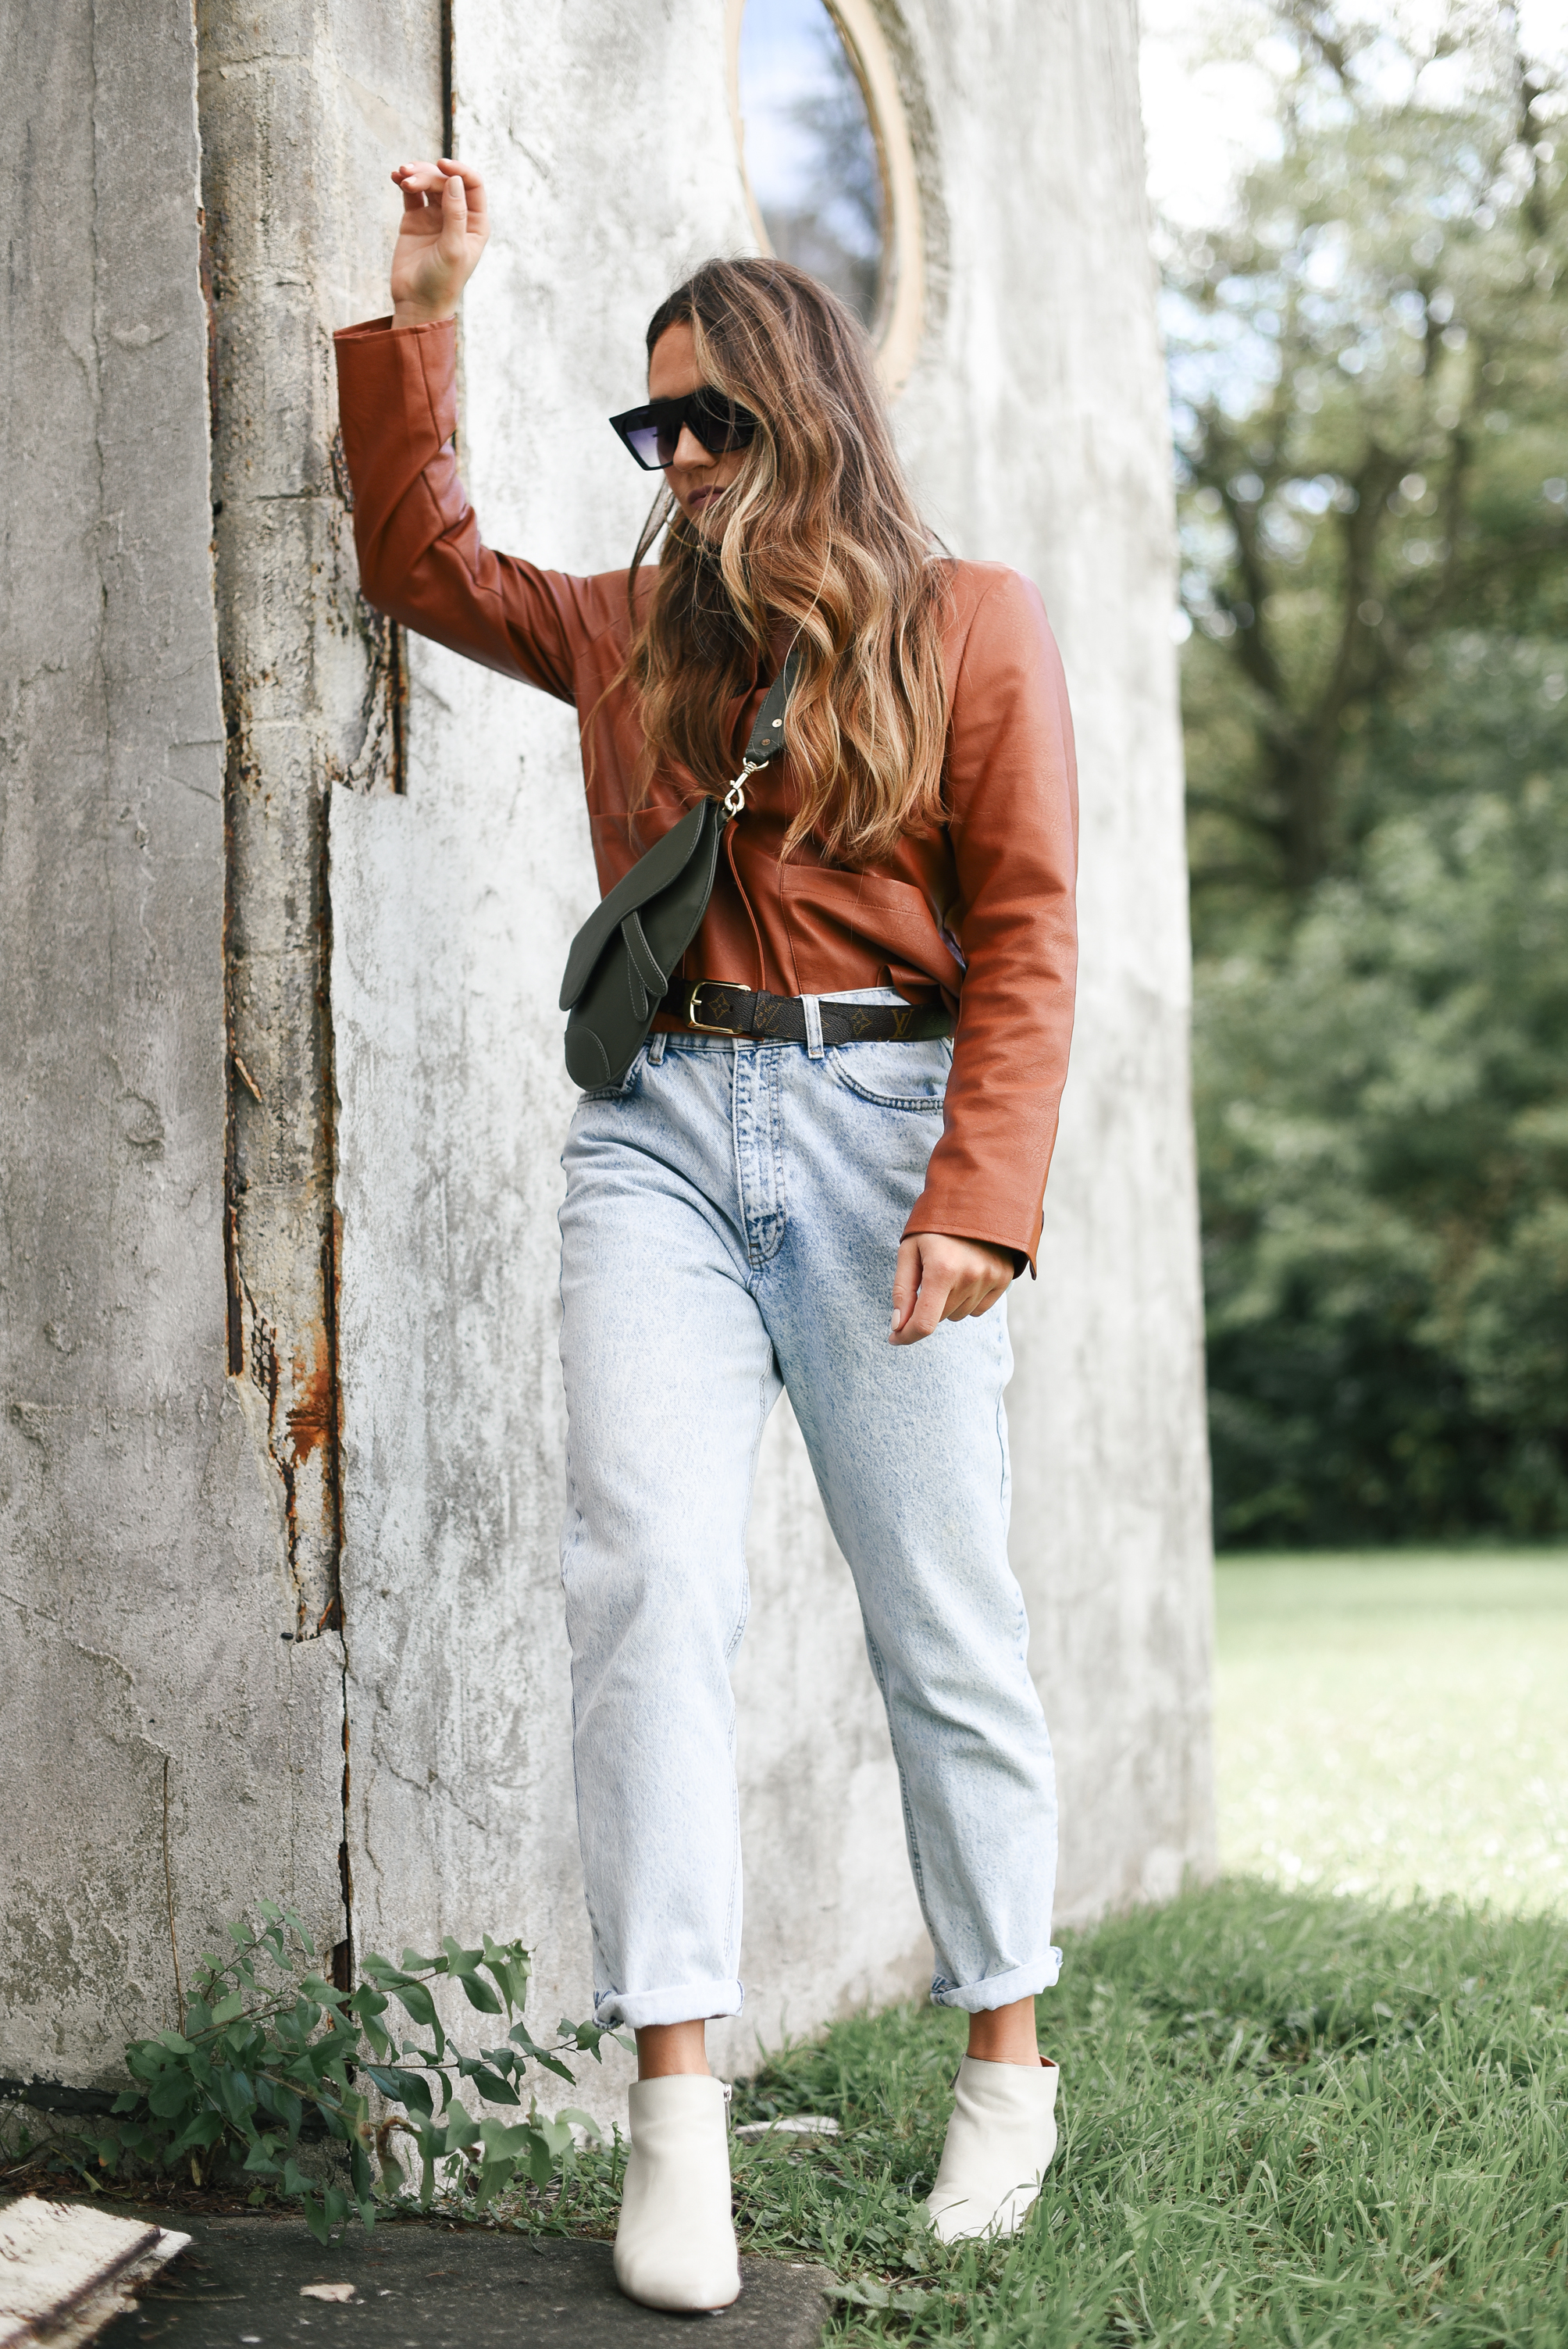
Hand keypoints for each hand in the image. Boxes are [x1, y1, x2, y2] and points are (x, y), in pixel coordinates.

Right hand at [389, 159, 488, 326]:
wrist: (417, 303)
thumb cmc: (442, 282)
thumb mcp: (453, 249)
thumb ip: (455, 214)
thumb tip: (454, 179)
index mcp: (475, 223)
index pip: (472, 185)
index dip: (459, 170)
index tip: (441, 164)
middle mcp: (457, 216)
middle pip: (446, 181)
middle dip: (428, 175)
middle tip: (408, 180)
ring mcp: (435, 216)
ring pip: (428, 183)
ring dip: (415, 174)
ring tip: (400, 175)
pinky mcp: (415, 219)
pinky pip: (411, 193)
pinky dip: (403, 182)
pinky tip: (394, 177)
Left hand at [889, 1233, 1014, 1345]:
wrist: (977, 1197)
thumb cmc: (936, 1224)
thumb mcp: (909, 1249)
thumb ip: (902, 1290)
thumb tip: (898, 1325)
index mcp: (942, 1269)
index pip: (924, 1323)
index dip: (906, 1336)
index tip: (894, 1337)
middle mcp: (970, 1277)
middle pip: (940, 1317)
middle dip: (926, 1307)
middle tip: (926, 1277)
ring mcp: (991, 1278)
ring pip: (958, 1314)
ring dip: (947, 1302)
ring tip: (949, 1270)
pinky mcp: (1004, 1278)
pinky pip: (979, 1309)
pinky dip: (967, 1300)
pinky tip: (965, 1274)